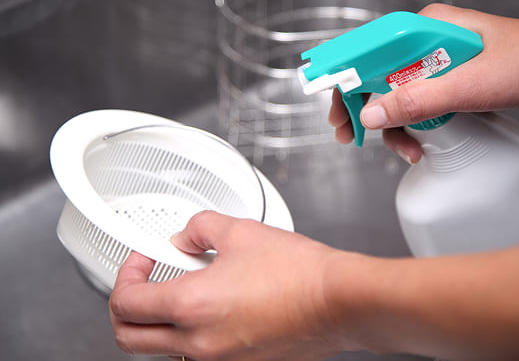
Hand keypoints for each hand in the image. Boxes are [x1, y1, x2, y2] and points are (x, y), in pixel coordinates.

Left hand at [109, 211, 344, 360]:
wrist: (336, 300)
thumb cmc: (298, 272)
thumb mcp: (239, 231)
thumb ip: (198, 228)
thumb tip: (184, 239)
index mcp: (191, 307)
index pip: (125, 303)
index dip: (125, 275)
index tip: (141, 261)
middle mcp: (199, 343)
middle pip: (130, 338)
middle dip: (128, 308)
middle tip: (144, 284)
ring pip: (164, 349)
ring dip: (161, 322)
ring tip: (187, 290)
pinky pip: (198, 354)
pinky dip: (194, 333)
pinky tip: (218, 305)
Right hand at [330, 0, 518, 162]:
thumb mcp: (469, 85)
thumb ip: (417, 101)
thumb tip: (373, 115)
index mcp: (426, 29)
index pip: (369, 52)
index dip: (346, 81)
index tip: (335, 109)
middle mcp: (429, 43)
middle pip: (377, 75)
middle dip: (363, 108)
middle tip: (350, 134)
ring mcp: (441, 63)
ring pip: (398, 94)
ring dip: (394, 124)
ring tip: (405, 149)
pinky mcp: (454, 81)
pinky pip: (421, 103)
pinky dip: (415, 125)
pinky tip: (421, 142)